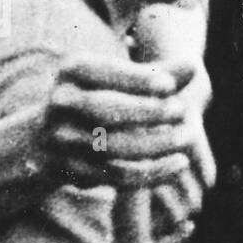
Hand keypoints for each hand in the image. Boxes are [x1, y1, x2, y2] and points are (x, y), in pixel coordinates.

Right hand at [41, 55, 215, 207]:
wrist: (50, 138)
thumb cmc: (100, 96)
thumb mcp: (120, 78)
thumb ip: (157, 73)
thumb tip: (193, 67)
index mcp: (72, 70)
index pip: (102, 71)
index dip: (136, 79)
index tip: (169, 85)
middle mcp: (61, 103)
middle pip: (103, 110)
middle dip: (145, 111)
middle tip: (180, 110)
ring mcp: (63, 140)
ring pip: (111, 146)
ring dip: (154, 144)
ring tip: (186, 137)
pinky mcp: (75, 171)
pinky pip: (116, 174)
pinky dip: (151, 171)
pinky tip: (179, 163)